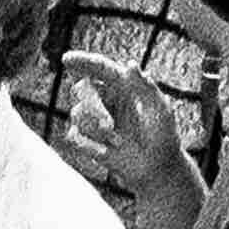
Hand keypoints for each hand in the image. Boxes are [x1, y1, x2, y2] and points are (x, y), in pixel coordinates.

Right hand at [63, 60, 198, 206]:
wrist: (157, 169)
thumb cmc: (163, 137)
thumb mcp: (160, 110)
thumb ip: (145, 87)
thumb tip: (130, 64)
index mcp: (121, 86)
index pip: (98, 67)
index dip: (81, 60)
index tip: (66, 60)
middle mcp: (104, 99)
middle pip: (81, 88)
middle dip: (92, 106)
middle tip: (109, 125)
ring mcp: (93, 119)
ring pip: (76, 113)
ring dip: (95, 129)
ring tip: (117, 142)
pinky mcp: (86, 140)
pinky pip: (73, 135)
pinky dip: (89, 144)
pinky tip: (106, 151)